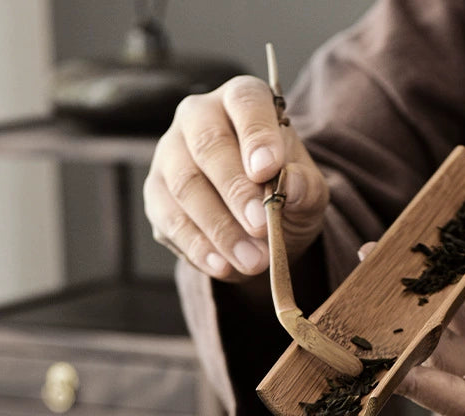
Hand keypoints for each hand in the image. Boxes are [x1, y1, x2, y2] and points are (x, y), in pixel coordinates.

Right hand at [143, 75, 328, 281]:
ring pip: (186, 186)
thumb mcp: (309, 192)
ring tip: (252, 260)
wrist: (260, 227)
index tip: (268, 169)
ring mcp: (170, 154)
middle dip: (235, 190)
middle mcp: (198, 117)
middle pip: (208, 145)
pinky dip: (198, 246)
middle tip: (261, 226)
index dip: (256, 134)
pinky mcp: (156, 194)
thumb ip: (305, 186)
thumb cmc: (285, 193)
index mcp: (242, 101)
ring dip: (220, 228)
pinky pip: (170, 219)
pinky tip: (223, 266)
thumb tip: (292, 185)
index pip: (245, 103)